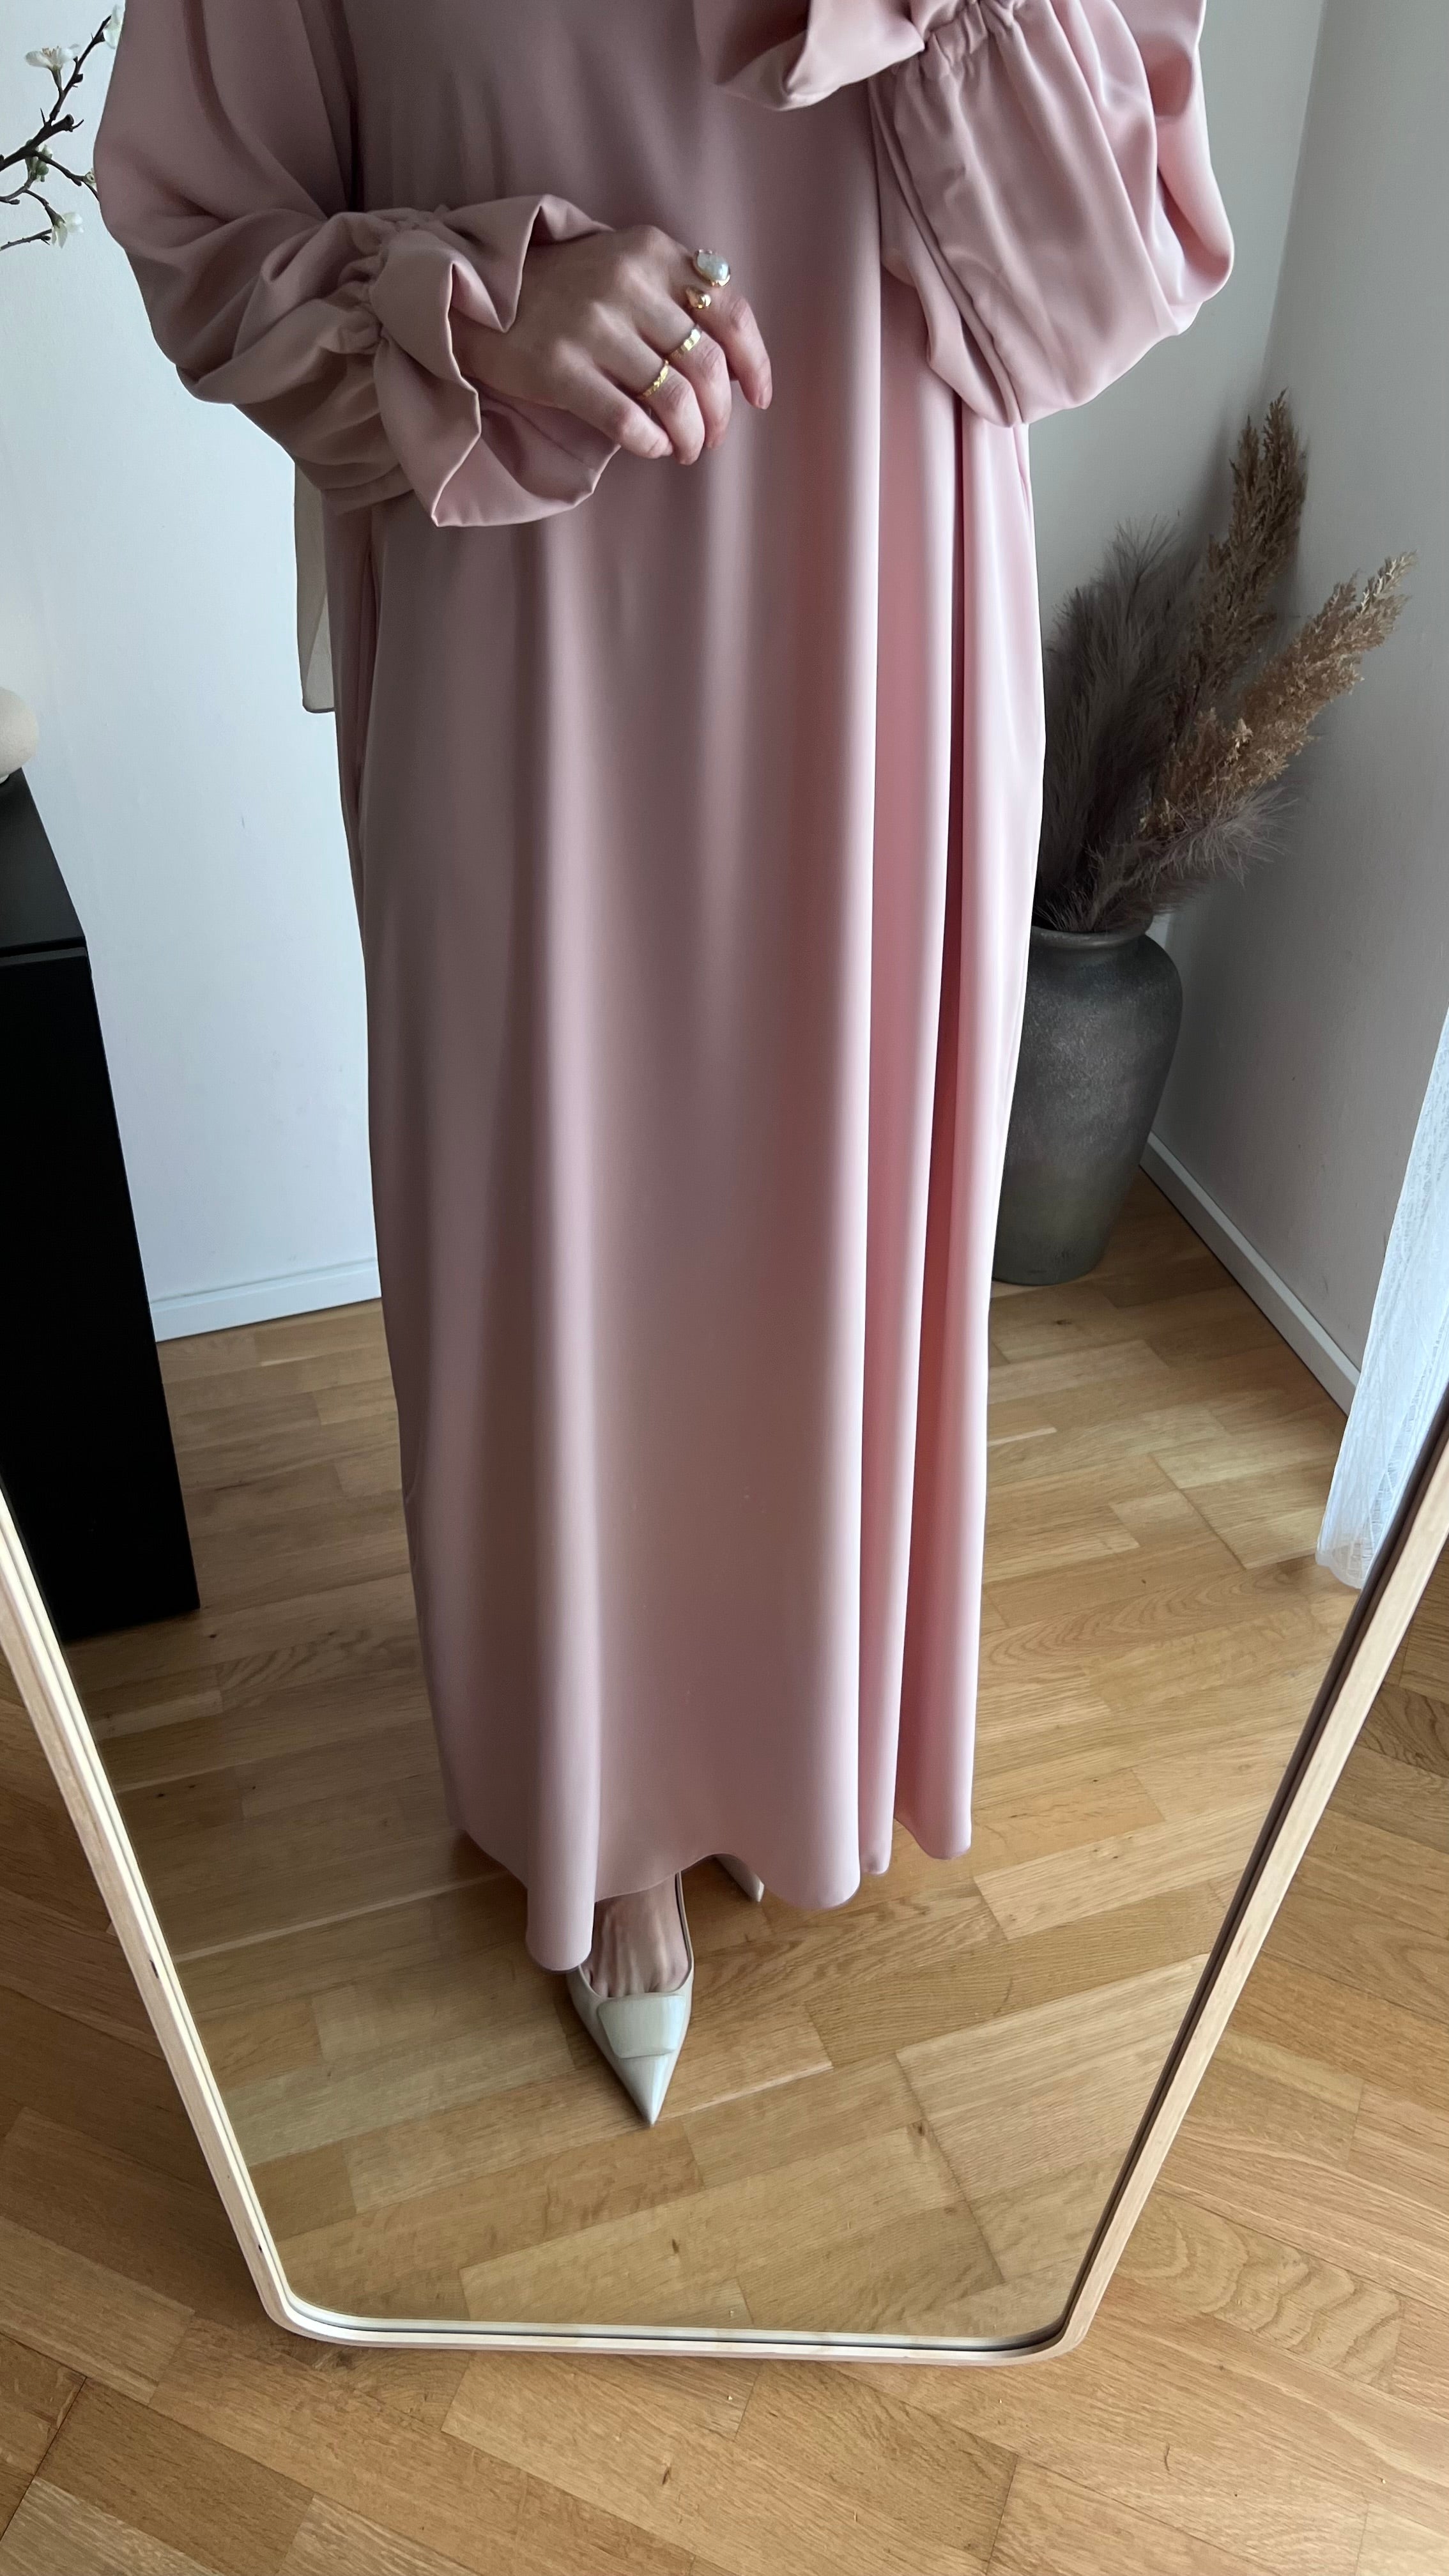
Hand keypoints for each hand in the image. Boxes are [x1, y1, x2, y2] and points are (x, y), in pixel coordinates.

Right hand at [451, 224, 771, 465]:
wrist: (474, 293)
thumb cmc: (561, 290)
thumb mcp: (623, 264)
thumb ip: (674, 293)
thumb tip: (732, 364)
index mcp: (652, 252)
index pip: (730, 312)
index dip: (754, 364)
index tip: (757, 397)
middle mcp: (626, 283)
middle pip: (706, 365)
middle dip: (720, 414)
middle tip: (711, 436)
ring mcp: (591, 325)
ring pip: (674, 398)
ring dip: (690, 437)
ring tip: (685, 449)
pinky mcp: (559, 368)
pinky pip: (629, 422)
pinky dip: (652, 443)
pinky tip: (652, 447)